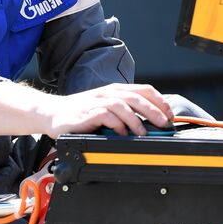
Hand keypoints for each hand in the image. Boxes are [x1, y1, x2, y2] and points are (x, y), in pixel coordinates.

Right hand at [41, 83, 172, 136]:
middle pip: (136, 97)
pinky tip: (121, 134)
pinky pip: (105, 116)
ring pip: (122, 105)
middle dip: (154, 111)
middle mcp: (107, 94)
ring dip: (136, 120)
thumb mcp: (106, 108)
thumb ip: (125, 112)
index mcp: (115, 91)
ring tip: (143, 133)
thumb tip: (150, 123)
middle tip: (164, 124)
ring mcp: (96, 102)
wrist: (52, 114)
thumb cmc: (80, 113)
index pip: (144, 89)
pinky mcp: (85, 114)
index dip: (160, 101)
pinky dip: (116, 124)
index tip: (170, 115)